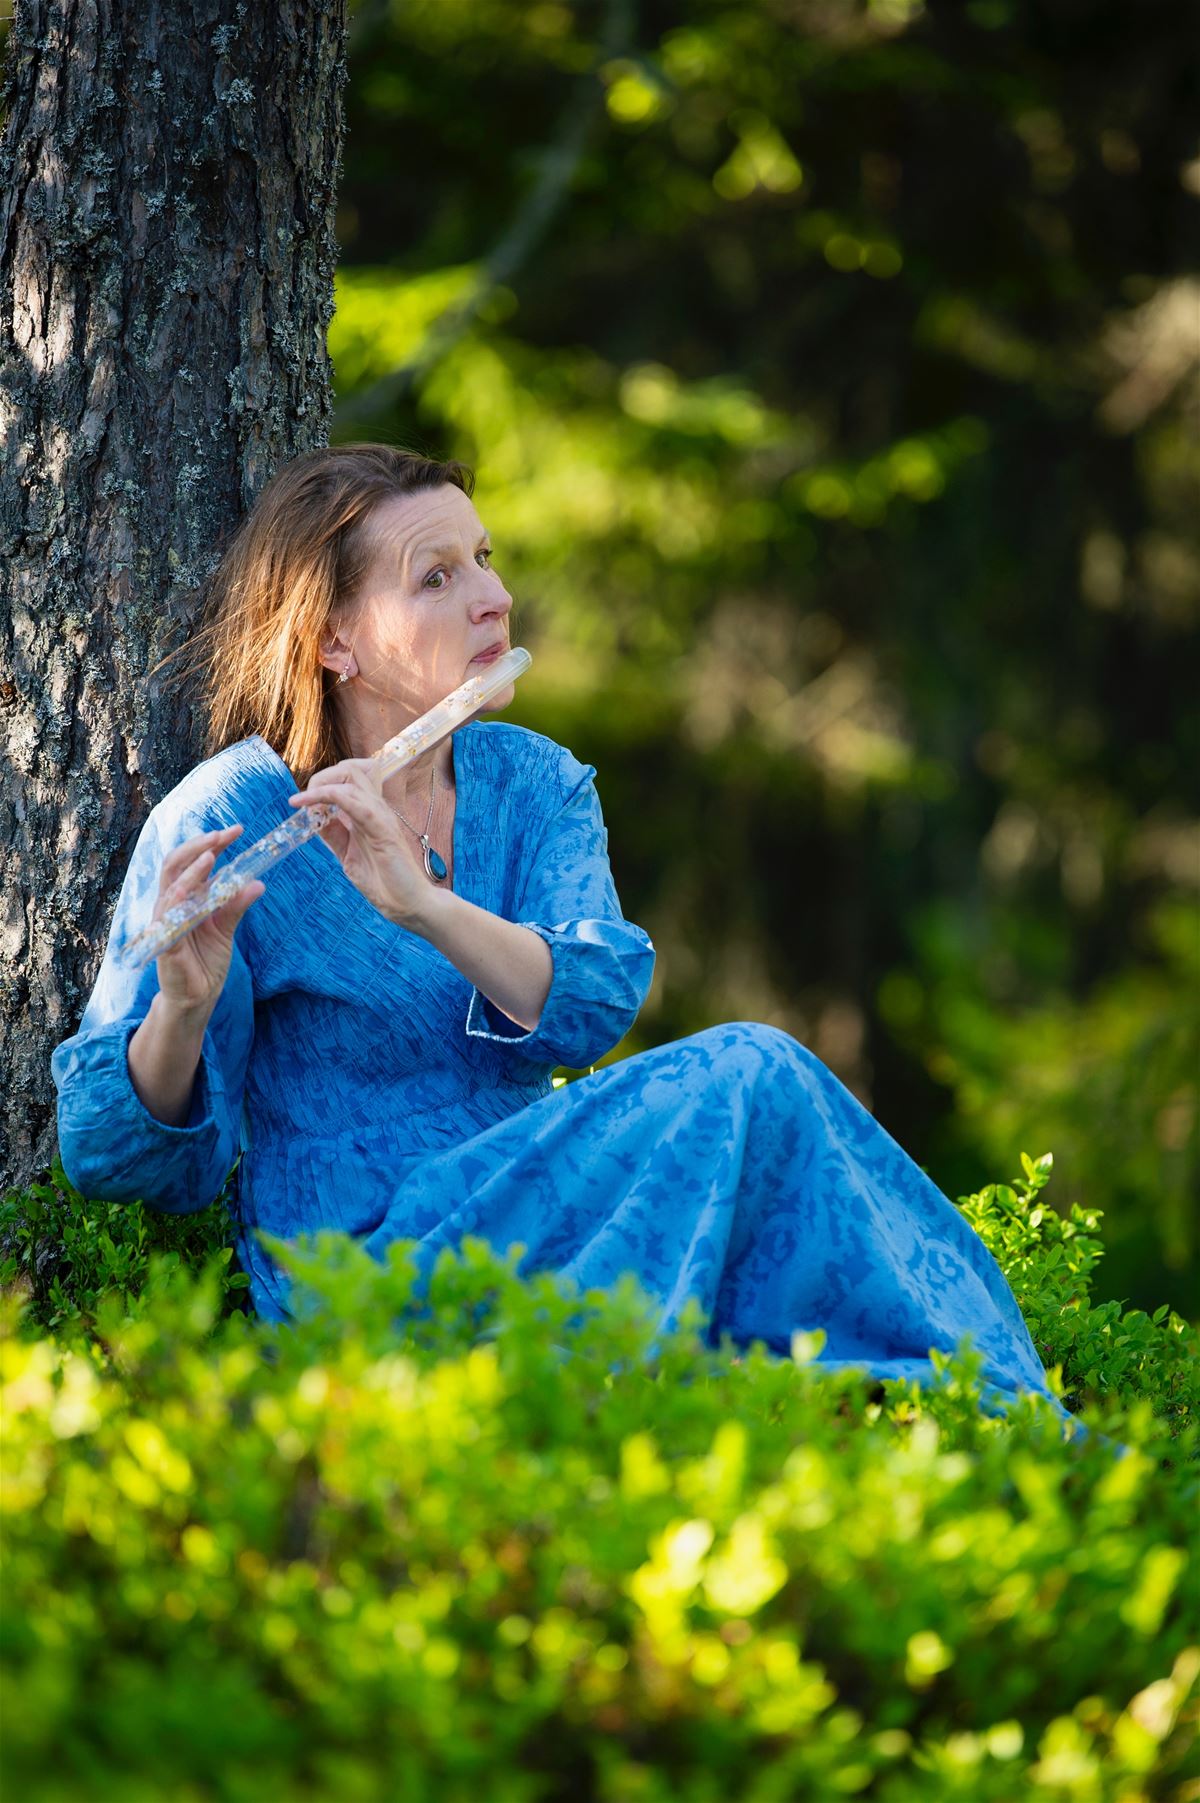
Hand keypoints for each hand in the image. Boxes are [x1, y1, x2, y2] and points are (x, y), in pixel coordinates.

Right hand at [151, 826, 263, 1019]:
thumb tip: (258, 883)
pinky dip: (178, 898)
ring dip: (191, 868)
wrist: (198, 997)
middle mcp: (172, 904)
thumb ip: (236, 906)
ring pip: (171, 885)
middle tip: (223, 834)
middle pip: (176, 864)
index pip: (195, 862)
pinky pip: (167, 916)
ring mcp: (165, 921)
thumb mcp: (226, 929)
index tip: (236, 830)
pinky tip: (192, 887)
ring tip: (211, 854)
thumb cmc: (207, 962)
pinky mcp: (165, 942)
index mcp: (187, 898)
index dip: (212, 844)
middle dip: (199, 846)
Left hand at [286, 758, 433, 926]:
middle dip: (321, 778)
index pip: (349, 777)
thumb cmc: (384, 882)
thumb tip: (313, 819)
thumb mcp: (348, 855)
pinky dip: (327, 797)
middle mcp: (377, 808)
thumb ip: (334, 835)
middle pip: (350, 768)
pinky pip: (353, 801)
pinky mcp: (382, 828)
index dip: (323, 782)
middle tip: (304, 802)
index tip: (303, 804)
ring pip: (351, 777)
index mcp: (370, 812)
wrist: (409, 904)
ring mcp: (381, 815)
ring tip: (303, 805)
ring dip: (321, 785)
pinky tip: (309, 808)